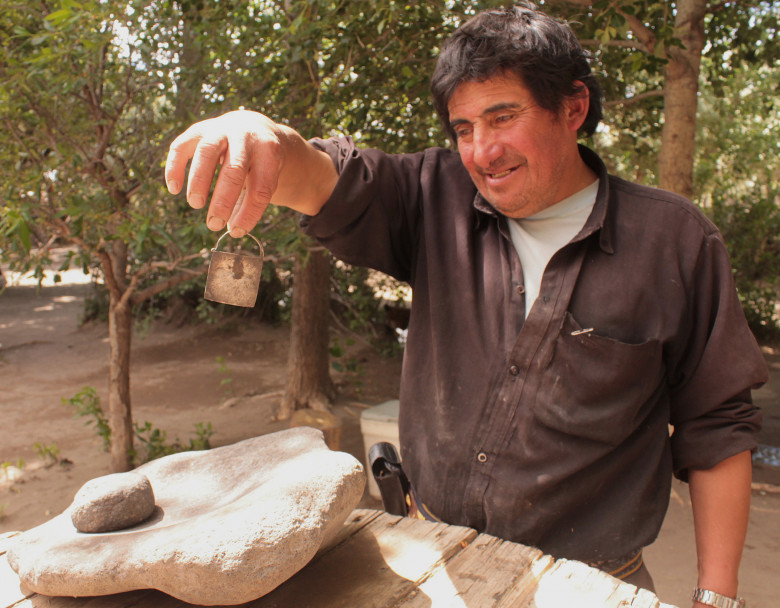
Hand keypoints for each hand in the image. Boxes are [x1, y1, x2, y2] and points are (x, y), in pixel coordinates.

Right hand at [165, 110, 283, 236]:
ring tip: (196, 204)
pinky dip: (175, 167)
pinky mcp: (198, 129)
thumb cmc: (260, 163)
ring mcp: (220, 130)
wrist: (254, 128)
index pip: (261, 186)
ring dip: (199, 181)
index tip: (237, 232)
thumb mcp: (267, 177)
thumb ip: (252, 201)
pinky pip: (182, 146)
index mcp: (269, 151)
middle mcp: (245, 136)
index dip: (249, 212)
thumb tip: (233, 230)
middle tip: (214, 224)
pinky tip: (174, 189)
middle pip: (234, 169)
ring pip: (207, 152)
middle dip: (223, 200)